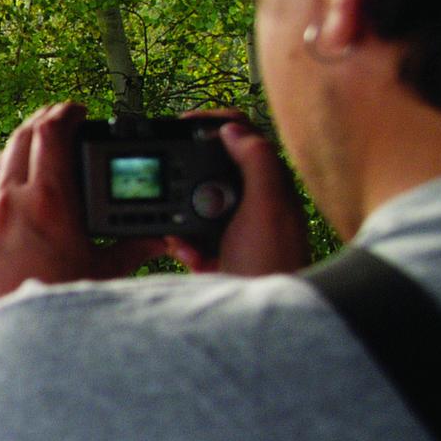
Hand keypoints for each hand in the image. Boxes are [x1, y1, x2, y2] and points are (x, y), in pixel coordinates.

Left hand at [0, 102, 163, 329]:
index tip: (78, 110)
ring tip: (40, 146)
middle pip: (21, 138)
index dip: (66, 113)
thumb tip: (159, 241)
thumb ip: (132, 250)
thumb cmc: (54, 311)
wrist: (8, 347)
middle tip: (62, 118)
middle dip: (43, 121)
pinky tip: (16, 186)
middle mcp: (8, 202)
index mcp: (46, 201)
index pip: (51, 133)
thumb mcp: (102, 275)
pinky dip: (4, 176)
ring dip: (20, 146)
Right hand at [163, 113, 311, 275]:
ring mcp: (235, 228)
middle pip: (211, 167)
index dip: (213, 122)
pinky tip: (189, 256)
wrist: (260, 318)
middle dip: (186, 177)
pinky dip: (184, 245)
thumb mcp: (266, 205)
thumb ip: (255, 161)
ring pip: (195, 204)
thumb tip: (231, 128)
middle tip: (167, 184)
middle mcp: (254, 200)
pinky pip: (191, 237)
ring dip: (181, 217)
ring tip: (180, 234)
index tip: (181, 123)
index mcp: (269, 182)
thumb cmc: (273, 261)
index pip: (242, 134)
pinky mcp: (220, 252)